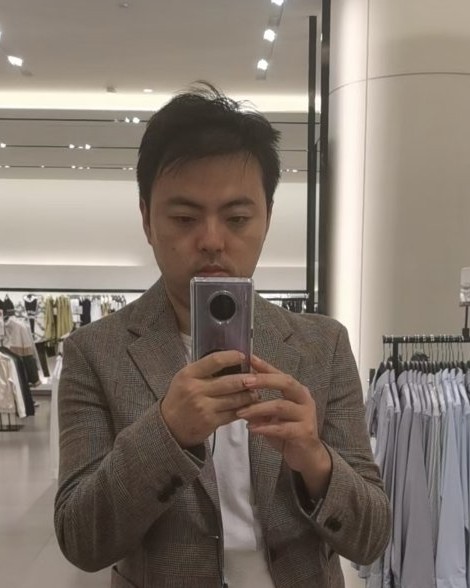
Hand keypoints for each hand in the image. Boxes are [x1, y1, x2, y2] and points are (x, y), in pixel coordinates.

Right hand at [161, 351, 258, 447]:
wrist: (169, 426)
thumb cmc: (180, 398)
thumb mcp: (185, 378)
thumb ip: (204, 369)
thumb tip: (231, 359)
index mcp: (189, 374)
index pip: (215, 360)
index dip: (232, 357)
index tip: (243, 356)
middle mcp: (196, 389)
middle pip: (230, 381)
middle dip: (248, 379)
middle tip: (257, 377)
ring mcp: (204, 407)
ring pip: (235, 399)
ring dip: (249, 395)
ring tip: (256, 392)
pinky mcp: (211, 422)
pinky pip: (233, 414)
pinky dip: (244, 410)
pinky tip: (249, 406)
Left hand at [236, 355, 331, 497]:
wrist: (307, 456)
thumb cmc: (287, 431)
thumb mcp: (271, 415)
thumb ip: (259, 403)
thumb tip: (238, 391)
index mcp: (297, 391)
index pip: (279, 374)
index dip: (265, 366)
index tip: (249, 358)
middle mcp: (304, 399)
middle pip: (285, 382)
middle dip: (264, 380)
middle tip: (244, 381)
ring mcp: (306, 415)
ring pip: (281, 406)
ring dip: (258, 408)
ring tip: (240, 412)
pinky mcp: (305, 432)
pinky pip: (282, 428)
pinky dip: (265, 427)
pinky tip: (251, 428)